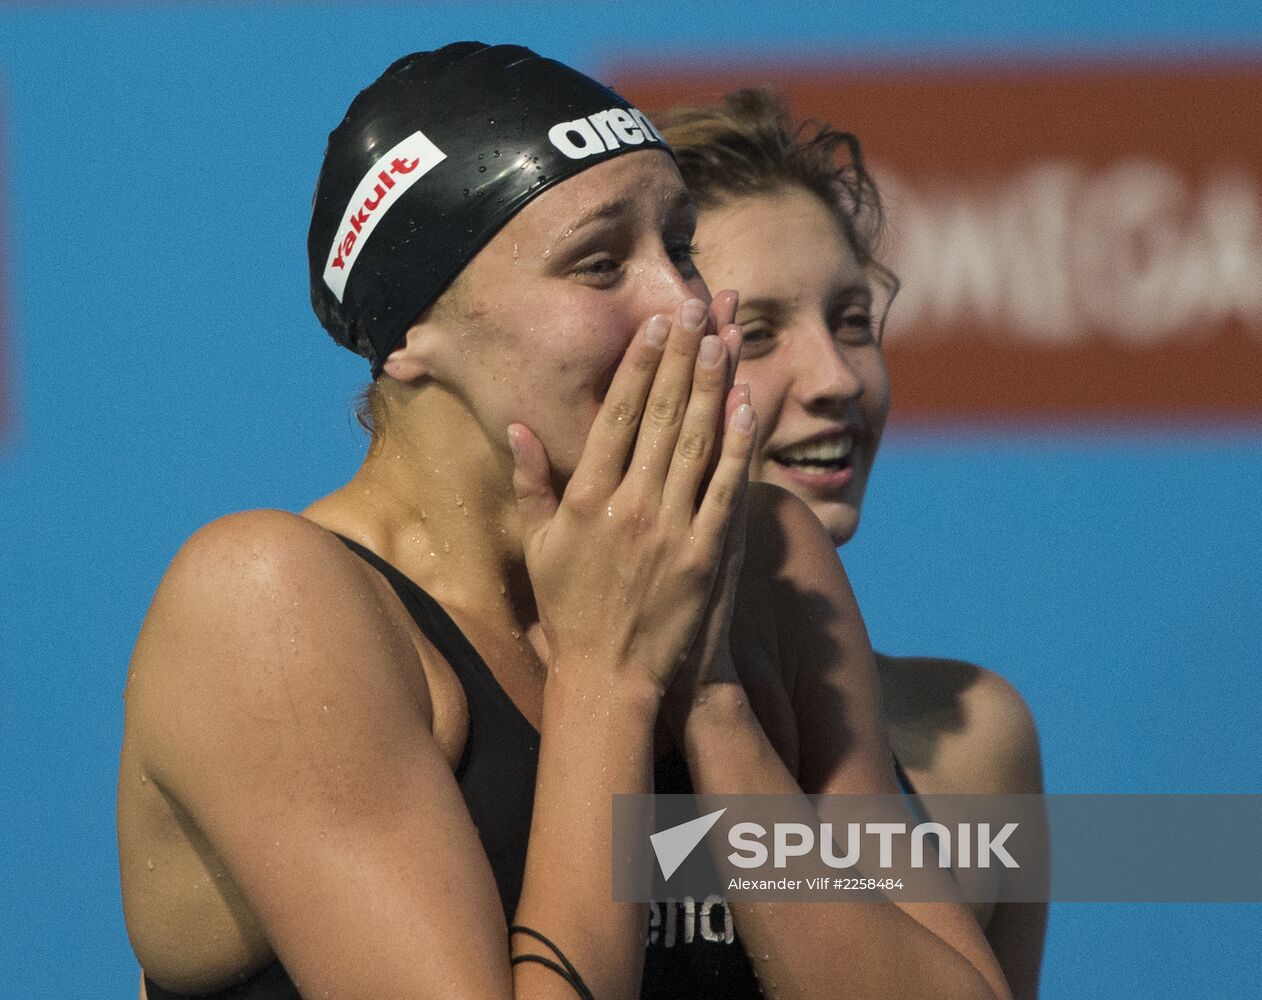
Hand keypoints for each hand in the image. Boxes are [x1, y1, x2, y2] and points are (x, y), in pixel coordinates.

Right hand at [508, 293, 752, 693]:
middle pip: (659, 415)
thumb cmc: (570, 610)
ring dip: (710, 385)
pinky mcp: (704, 555)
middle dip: (680, 356)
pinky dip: (737, 445)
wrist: (609, 676)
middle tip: (696, 307)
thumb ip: (532, 484)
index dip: (639, 365)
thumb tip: (519, 428)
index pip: (615, 415)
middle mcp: (628, 505)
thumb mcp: (540, 547)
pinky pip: (725, 489)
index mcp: (585, 499)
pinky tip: (746, 405)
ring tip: (723, 337)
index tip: (655, 325)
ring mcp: (670, 529)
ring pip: (695, 442)